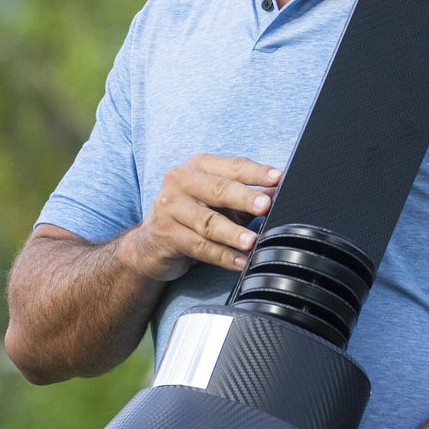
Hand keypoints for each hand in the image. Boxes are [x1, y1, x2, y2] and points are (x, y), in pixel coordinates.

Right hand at [118, 153, 281, 279]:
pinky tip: (239, 262)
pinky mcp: (165, 234)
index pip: (232, 166)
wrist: (150, 244)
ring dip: (233, 233)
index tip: (278, 178)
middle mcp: (180, 180)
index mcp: (198, 166)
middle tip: (266, 206)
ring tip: (253, 241)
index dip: (256, 172)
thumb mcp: (220, 203)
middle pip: (219, 189)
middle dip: (245, 198)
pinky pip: (198, 246)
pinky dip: (222, 256)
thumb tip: (277, 194)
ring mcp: (169, 207)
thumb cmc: (192, 217)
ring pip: (208, 221)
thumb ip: (247, 197)